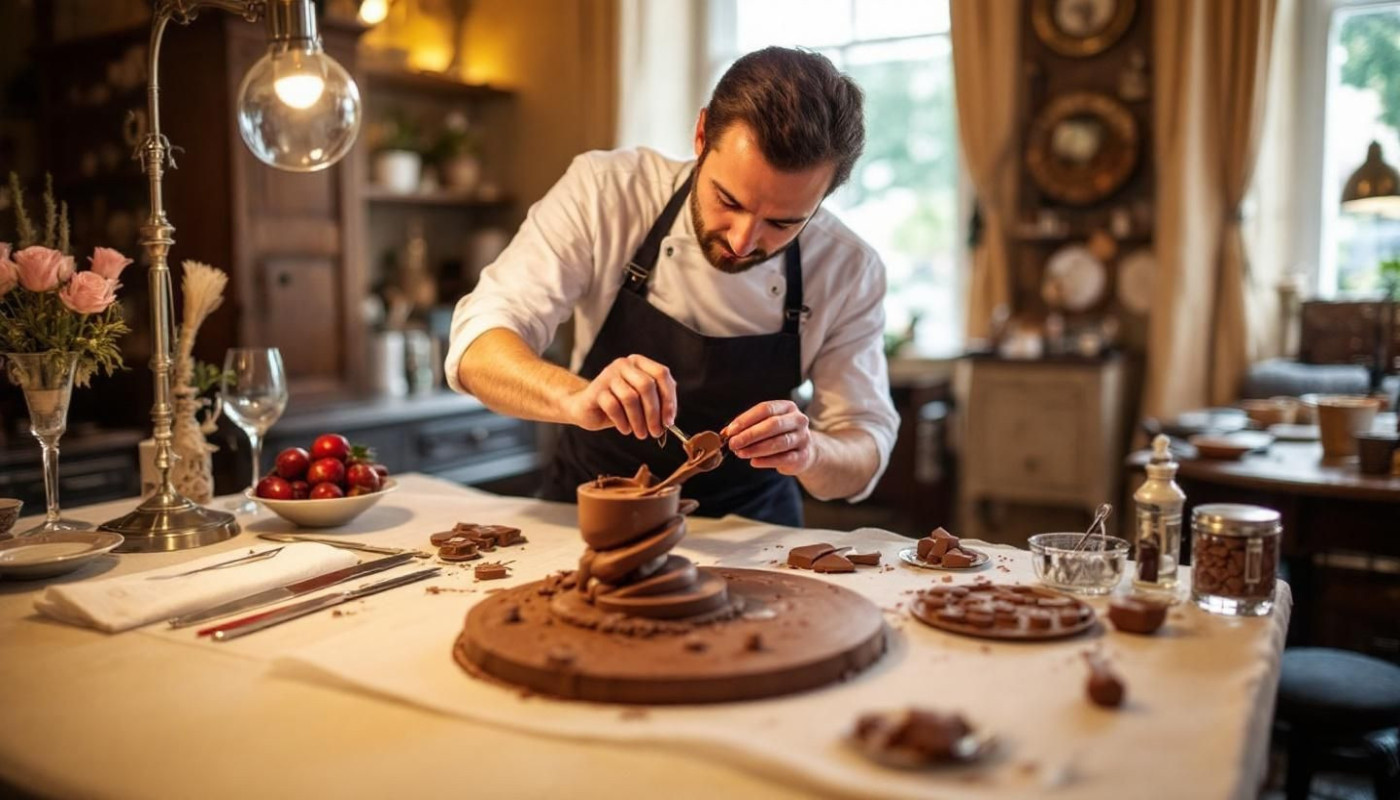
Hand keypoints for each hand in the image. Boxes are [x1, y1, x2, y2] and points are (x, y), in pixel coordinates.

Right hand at [562, 355, 676, 438]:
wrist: (588, 408)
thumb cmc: (619, 405)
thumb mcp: (641, 402)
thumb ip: (657, 404)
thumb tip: (669, 421)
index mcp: (639, 362)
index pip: (661, 374)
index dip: (668, 398)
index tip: (669, 421)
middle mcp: (624, 364)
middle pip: (646, 385)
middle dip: (653, 412)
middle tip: (656, 432)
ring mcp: (608, 375)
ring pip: (630, 397)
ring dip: (638, 420)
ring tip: (641, 433)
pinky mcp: (596, 389)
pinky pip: (613, 406)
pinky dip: (622, 422)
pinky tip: (625, 430)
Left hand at [722, 400, 814, 474]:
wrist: (805, 451)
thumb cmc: (780, 435)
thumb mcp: (766, 425)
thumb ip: (748, 426)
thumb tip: (726, 432)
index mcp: (787, 407)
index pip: (765, 409)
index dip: (746, 419)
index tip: (731, 430)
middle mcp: (798, 420)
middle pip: (773, 425)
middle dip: (750, 435)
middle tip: (733, 443)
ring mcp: (803, 438)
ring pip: (778, 442)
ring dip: (756, 448)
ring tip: (740, 453)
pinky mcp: (803, 456)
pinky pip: (783, 458)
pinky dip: (766, 461)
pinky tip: (754, 462)